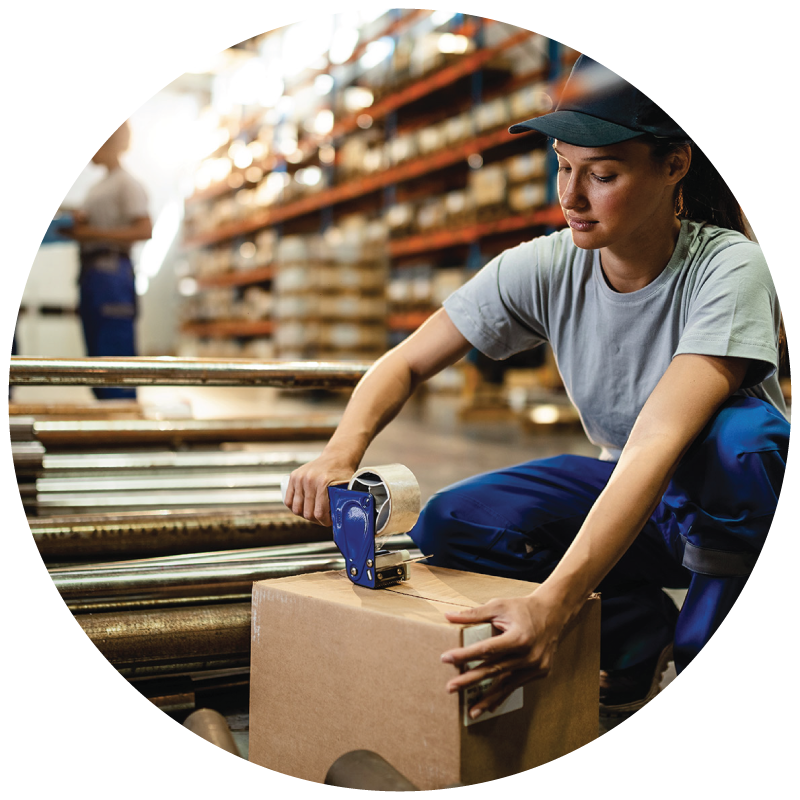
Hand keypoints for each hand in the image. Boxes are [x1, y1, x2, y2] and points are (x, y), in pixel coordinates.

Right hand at [284, 452, 358, 525]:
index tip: (329, 521)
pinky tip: (303, 508)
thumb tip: (343, 521)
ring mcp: (299, 478)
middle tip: (322, 519)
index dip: (324, 521)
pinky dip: (294, 507)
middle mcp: (309, 480)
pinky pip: (288, 500)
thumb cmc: (343, 473)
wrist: (336, 457)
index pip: (319, 513)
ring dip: (305, 515)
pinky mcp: (293, 477)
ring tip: (313, 513)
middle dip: (316, 520)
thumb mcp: (347, 487)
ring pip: (296, 509)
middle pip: (307, 513)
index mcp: (323, 483)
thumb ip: (344, 502)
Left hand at [440, 592, 570, 719]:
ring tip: (470, 711)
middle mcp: (529, 655)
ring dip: (487, 698)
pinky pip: (517, 685)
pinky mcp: (540, 672)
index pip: (487, 649)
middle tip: (450, 687)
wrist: (553, 613)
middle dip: (470, 680)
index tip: (446, 658)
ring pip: (506, 684)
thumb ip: (473, 614)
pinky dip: (503, 695)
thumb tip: (448, 616)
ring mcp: (536, 666)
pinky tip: (490, 706)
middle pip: (494, 670)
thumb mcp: (498, 605)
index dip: (466, 655)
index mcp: (519, 637)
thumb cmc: (522, 608)